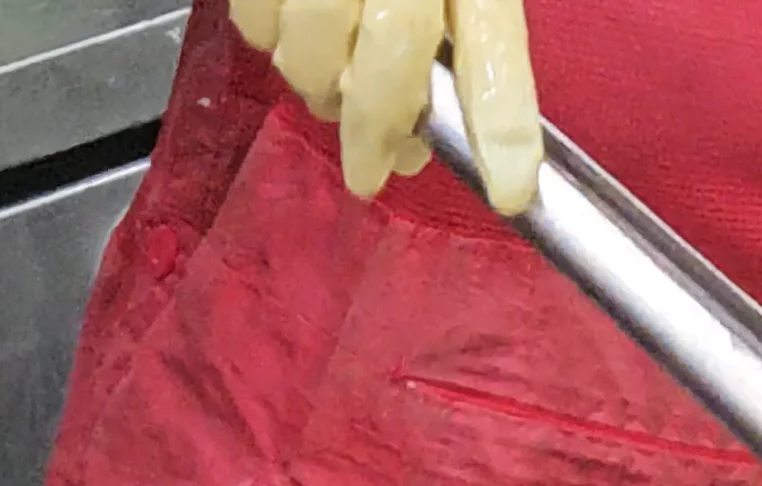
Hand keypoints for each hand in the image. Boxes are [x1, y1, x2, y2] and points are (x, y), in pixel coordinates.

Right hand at [229, 0, 542, 214]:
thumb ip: (462, 38)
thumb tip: (436, 138)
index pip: (494, 43)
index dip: (502, 124)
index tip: (508, 192)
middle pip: (393, 47)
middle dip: (377, 126)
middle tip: (367, 176)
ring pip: (312, 40)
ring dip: (317, 85)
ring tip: (328, 90)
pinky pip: (254, 17)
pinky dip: (268, 40)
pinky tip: (288, 33)